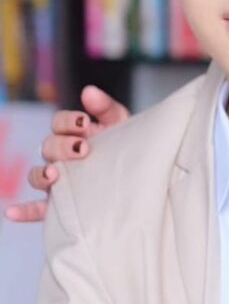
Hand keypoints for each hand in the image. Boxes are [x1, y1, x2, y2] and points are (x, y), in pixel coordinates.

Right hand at [4, 85, 129, 223]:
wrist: (140, 177)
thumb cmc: (125, 147)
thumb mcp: (120, 124)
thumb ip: (104, 106)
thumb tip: (88, 91)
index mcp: (73, 135)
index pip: (59, 123)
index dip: (68, 121)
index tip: (85, 123)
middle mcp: (61, 156)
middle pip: (48, 147)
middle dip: (62, 146)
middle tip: (83, 149)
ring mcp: (58, 181)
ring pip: (37, 175)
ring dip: (41, 174)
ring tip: (55, 174)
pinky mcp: (59, 205)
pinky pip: (37, 210)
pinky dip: (23, 211)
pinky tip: (12, 212)